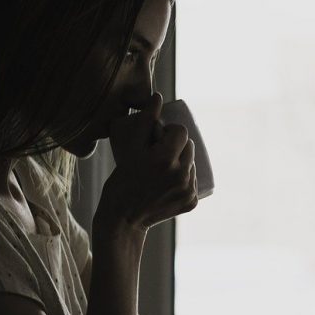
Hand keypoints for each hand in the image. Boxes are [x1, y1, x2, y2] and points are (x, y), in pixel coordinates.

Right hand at [97, 92, 197, 231]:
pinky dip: (184, 179)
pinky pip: (193, 181)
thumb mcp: (130, 149)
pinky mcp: (192, 202)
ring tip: (162, 168)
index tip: (157, 139)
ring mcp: (188, 190)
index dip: (169, 132)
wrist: (123, 218)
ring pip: (192, 163)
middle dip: (176, 146)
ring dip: (181, 161)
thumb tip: (158, 96)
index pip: (181, 132)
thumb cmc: (121, 180)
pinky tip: (169, 182)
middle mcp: (181, 175)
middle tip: (158, 154)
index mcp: (165, 159)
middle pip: (189, 147)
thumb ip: (144, 121)